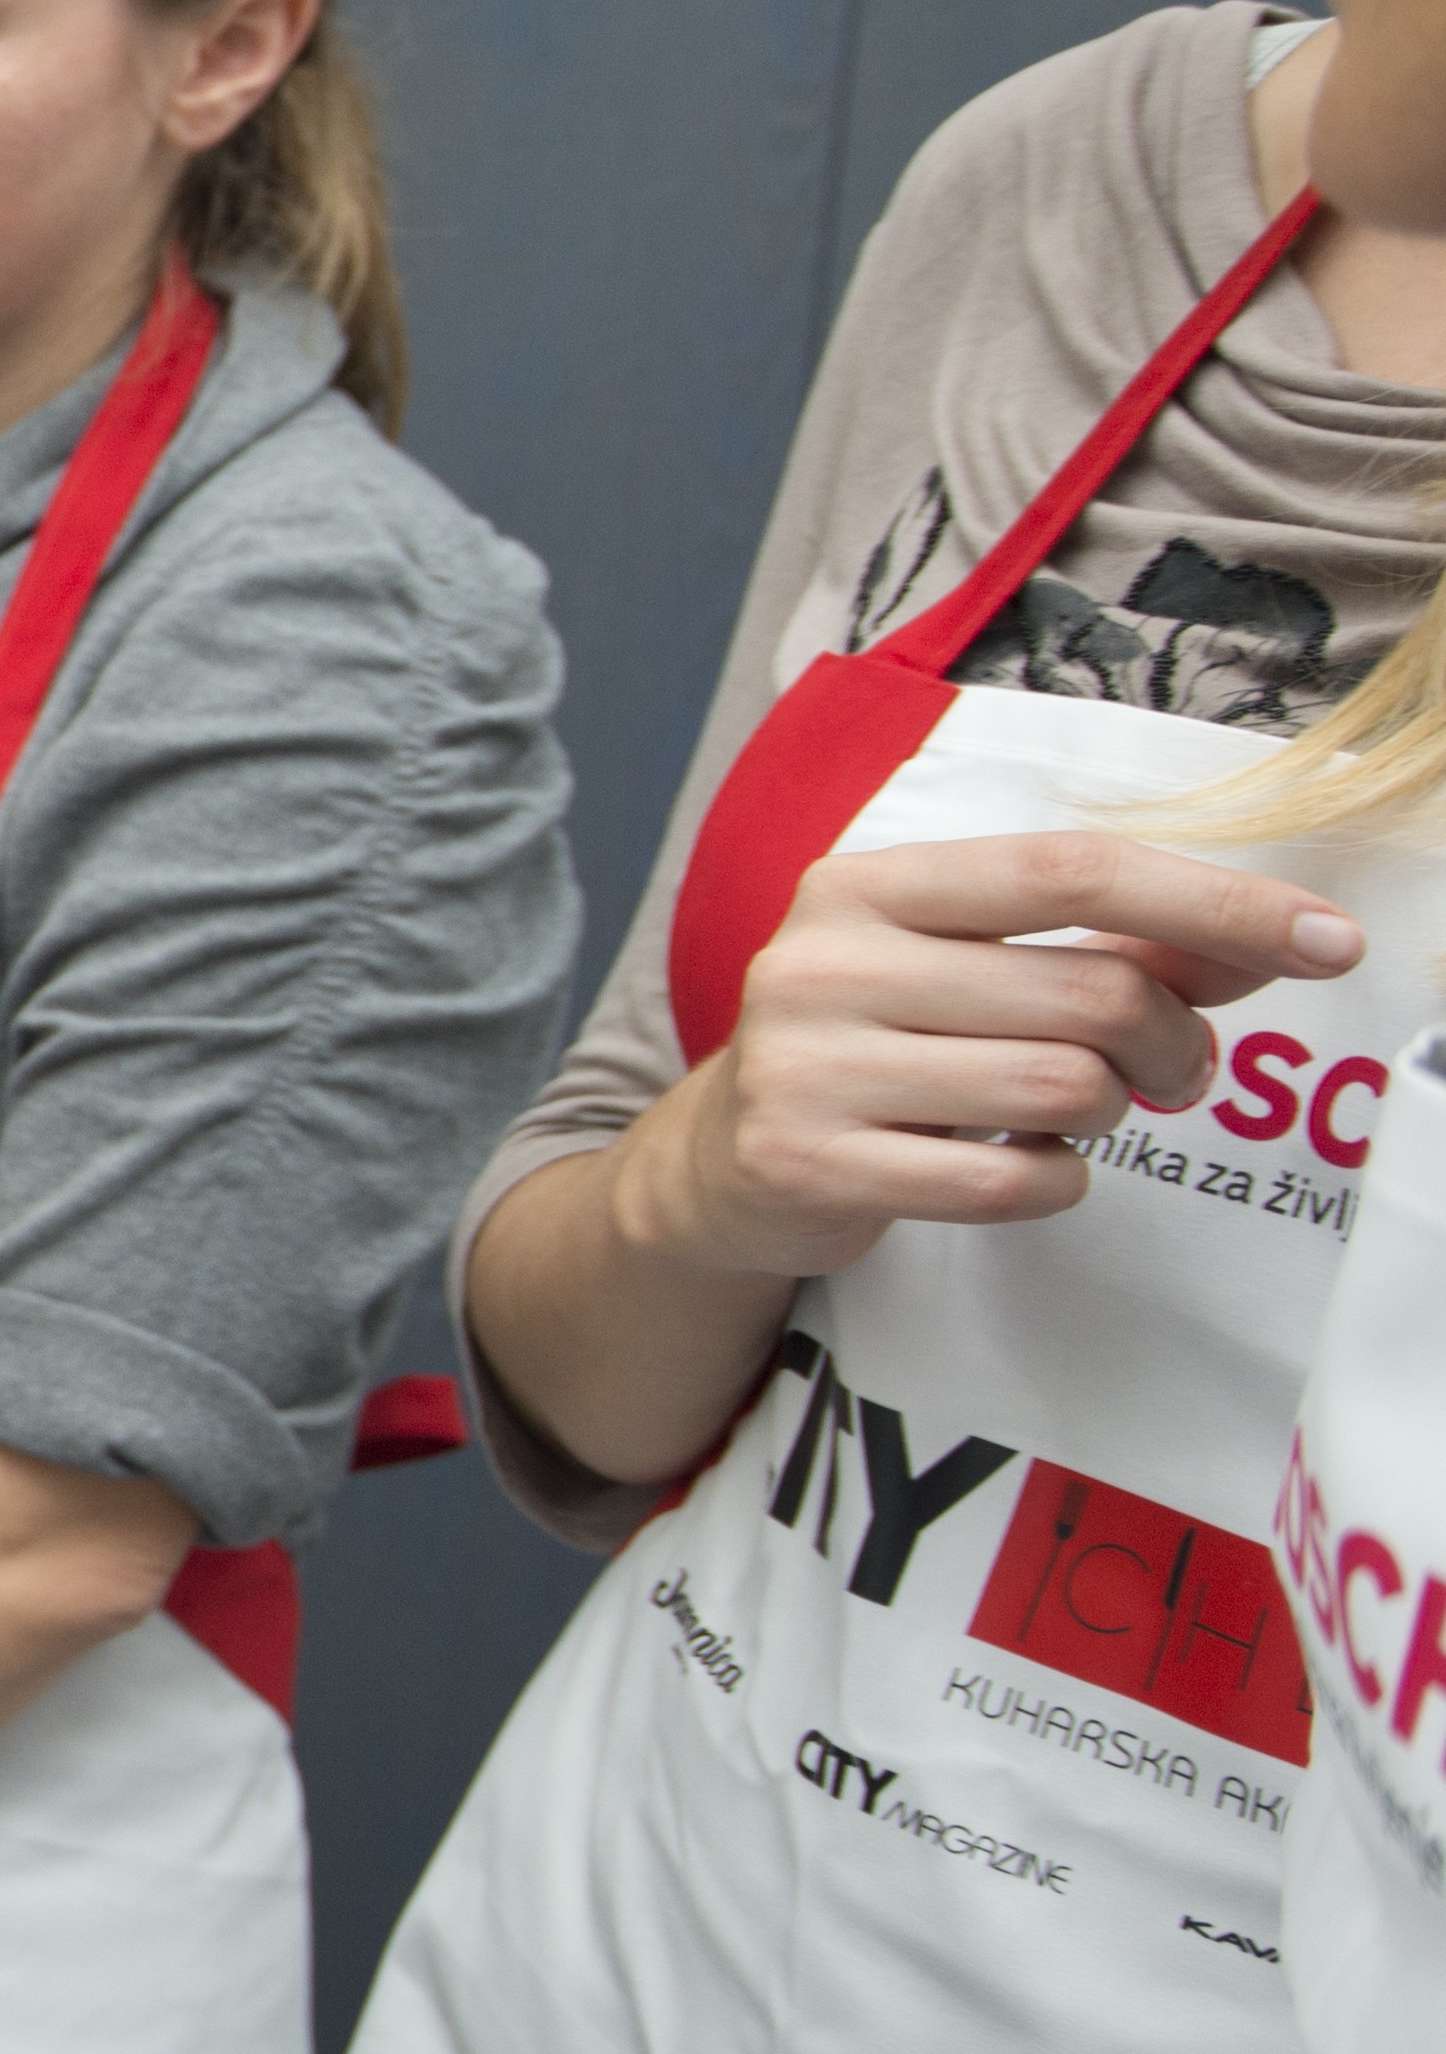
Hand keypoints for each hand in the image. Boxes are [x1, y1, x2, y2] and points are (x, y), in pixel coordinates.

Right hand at [610, 828, 1364, 1289]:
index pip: (1072, 870)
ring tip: (1081, 1115)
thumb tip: (1263, 938)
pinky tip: (1025, 1169)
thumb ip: (1100, 945)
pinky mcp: (807, 1163)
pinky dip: (1056, 1183)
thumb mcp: (967, 968)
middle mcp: (823, 962)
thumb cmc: (878, 1044)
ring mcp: (805, 1065)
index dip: (1216, 902)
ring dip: (1111, 1113)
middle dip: (1173, 1043)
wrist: (723, 1160)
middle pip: (1091, 993)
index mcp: (868, 886)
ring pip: (1062, 1088)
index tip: (1329, 940)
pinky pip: (1008, 1183)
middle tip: (1174, 1071)